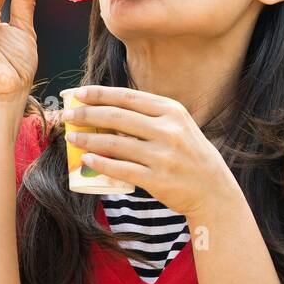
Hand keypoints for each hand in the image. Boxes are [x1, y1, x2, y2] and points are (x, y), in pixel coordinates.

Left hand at [61, 86, 236, 218]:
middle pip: (117, 117)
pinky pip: (121, 169)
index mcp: (172, 111)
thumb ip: (150, 117)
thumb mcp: (179, 127)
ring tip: (72, 138)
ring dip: (88, 140)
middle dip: (87, 114)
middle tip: (69, 115)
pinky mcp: (157, 179)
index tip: (79, 94)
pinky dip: (101, 164)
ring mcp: (163, 156)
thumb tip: (108, 112)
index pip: (128, 97)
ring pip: (115, 143)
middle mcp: (168, 130)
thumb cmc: (191, 155)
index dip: (100, 94)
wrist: (214, 189)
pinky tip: (87, 160)